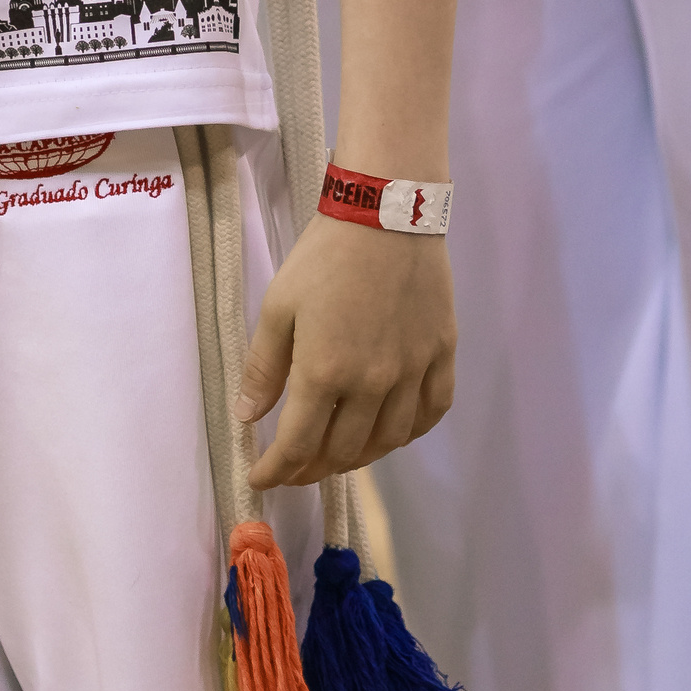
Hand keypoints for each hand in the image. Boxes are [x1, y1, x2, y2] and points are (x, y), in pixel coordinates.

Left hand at [238, 213, 454, 490]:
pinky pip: (430, 414)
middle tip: (297, 466)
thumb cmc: (324, 255)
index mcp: (324, 373)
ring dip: (359, 457)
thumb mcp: (278, 305)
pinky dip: (409, 433)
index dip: (276, 472)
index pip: (297, 447)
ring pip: (388, 442)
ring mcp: (412, 373)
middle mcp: (371, 386)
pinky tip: (392, 430)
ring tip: (339, 452)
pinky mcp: (442, 356)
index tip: (261, 479)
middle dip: (313, 468)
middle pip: (343, 452)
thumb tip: (248, 418)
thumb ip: (263, 368)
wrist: (386, 211)